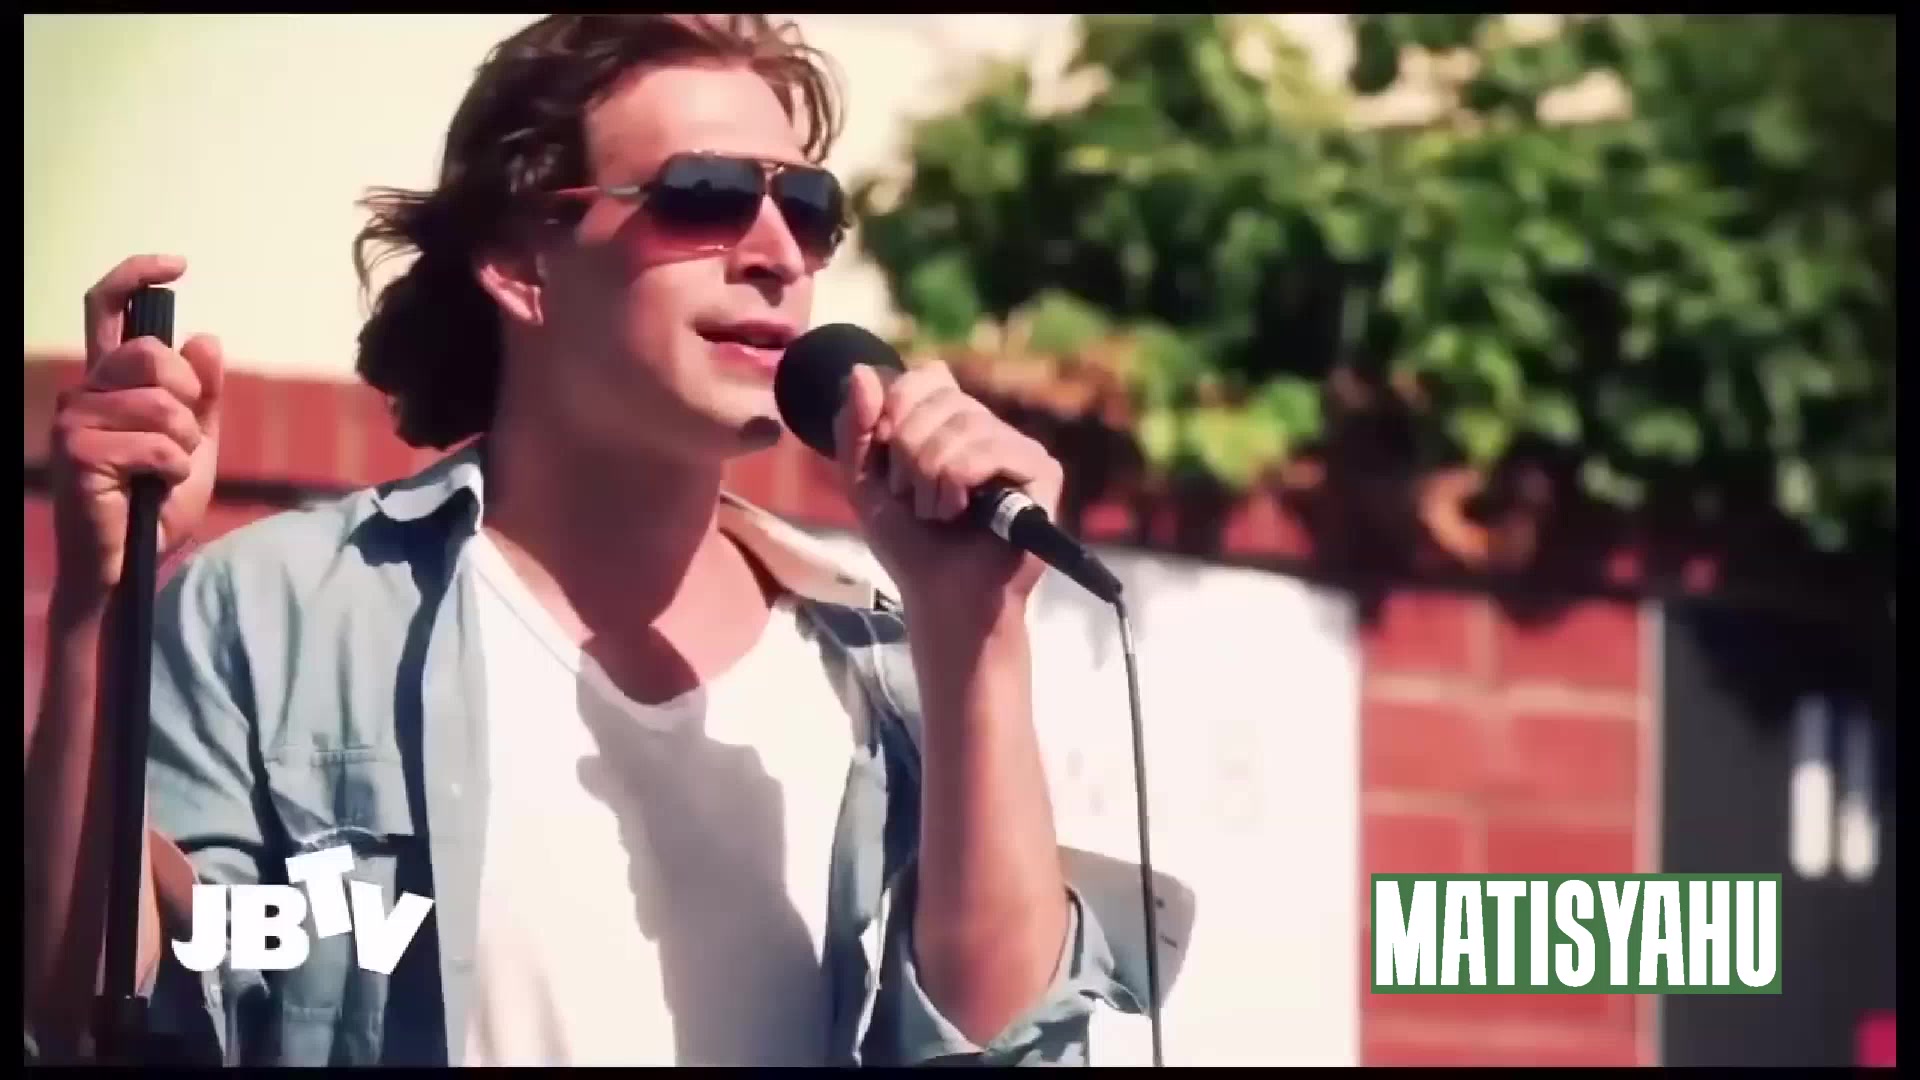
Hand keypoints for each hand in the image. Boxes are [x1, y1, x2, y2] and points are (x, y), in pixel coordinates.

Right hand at [48, 254, 224, 602]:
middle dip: (187, 393)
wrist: (135, 559)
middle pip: (148, 353)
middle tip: (184, 434)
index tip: (179, 264)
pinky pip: (155, 442)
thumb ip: (204, 393)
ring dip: (183, 441)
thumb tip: (206, 338)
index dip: (136, 274)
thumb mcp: (196, 440)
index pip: (106, 308)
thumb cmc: (159, 501)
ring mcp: (74, 419)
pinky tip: (156, 486)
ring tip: (167, 468)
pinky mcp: (77, 453)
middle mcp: (83, 391)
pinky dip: (173, 466)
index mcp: (110, 381)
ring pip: (158, 402)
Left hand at [832, 361, 1063, 623]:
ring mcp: (1018, 447)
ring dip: (930, 478)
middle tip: (915, 499)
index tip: (890, 465)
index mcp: (951, 422)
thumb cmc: (910, 546)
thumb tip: (861, 371)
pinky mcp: (1043, 472)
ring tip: (938, 513)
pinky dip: (957, 484)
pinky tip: (961, 512)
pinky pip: (988, 450)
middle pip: (937, 399)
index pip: (925, 376)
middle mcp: (988, 427)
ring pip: (961, 425)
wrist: (941, 598)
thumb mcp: (863, 482)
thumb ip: (855, 428)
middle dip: (908, 455)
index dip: (895, 413)